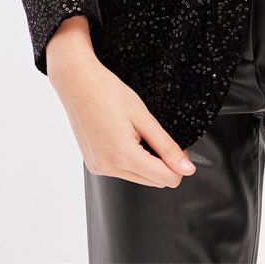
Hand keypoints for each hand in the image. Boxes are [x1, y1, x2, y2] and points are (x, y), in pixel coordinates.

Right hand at [45, 18, 196, 186]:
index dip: (179, 165)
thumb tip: (187, 168)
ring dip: (146, 162)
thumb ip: (166, 146)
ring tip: (137, 132)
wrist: (78, 82)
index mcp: (123, 156)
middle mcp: (109, 168)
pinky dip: (130, 159)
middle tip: (157, 135)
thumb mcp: (144, 117)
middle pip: (153, 181)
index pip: (165, 179)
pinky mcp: (93, 164)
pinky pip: (121, 171)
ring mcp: (98, 168)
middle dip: (163, 164)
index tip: (179, 149)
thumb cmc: (108, 92)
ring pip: (137, 178)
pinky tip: (124, 137)